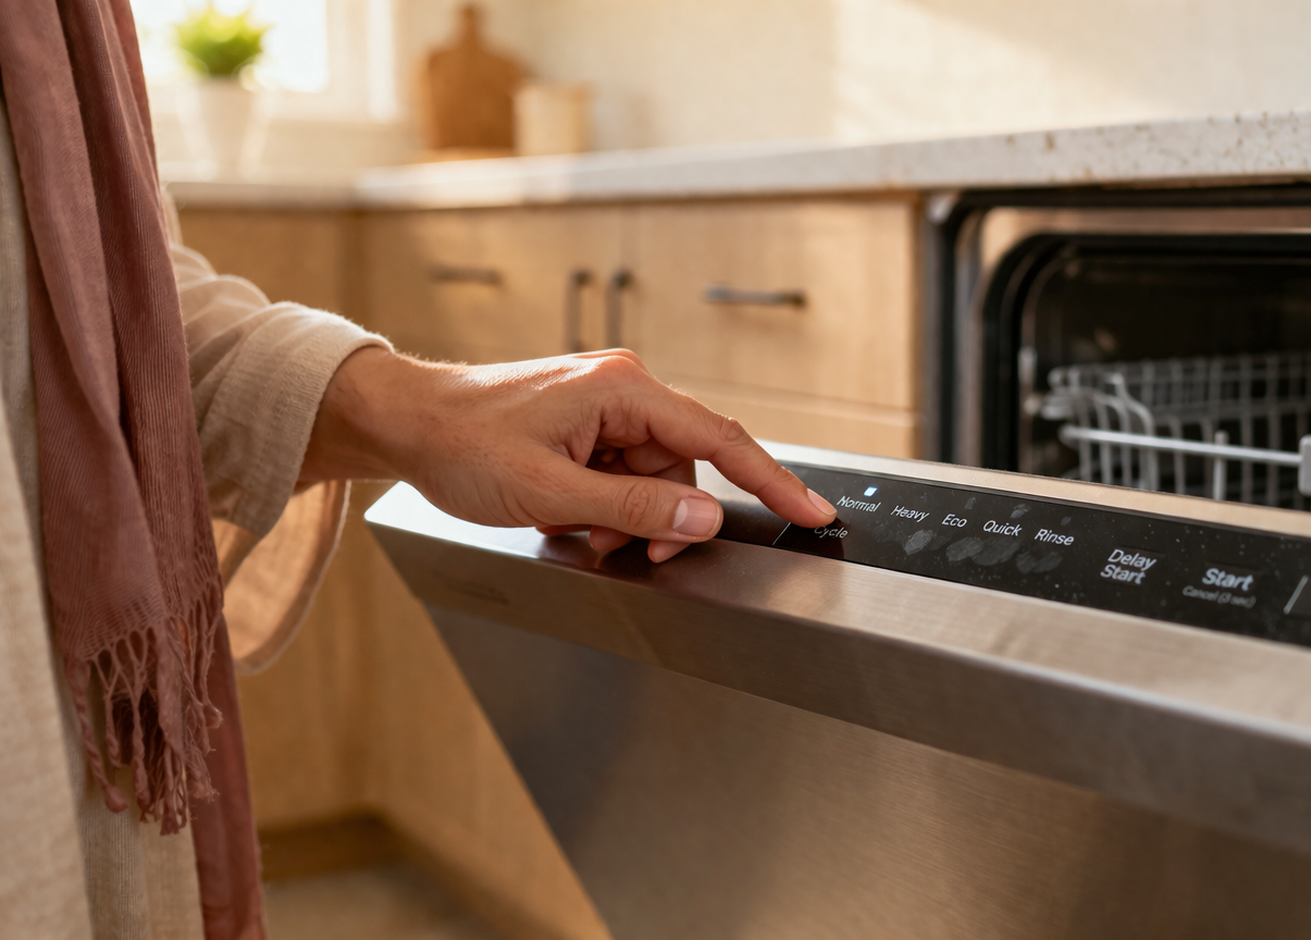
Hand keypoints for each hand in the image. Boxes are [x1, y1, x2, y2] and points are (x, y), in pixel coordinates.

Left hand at [300, 347, 836, 561]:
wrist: (408, 421)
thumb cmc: (463, 444)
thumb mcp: (552, 494)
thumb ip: (635, 511)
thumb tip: (703, 522)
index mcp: (624, 389)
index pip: (719, 439)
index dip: (772, 480)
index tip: (811, 512)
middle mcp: (625, 387)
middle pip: (684, 469)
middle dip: (660, 519)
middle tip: (620, 550)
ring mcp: (608, 405)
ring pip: (655, 480)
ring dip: (627, 517)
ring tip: (575, 529)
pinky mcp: (592, 422)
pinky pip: (626, 475)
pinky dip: (607, 506)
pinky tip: (570, 515)